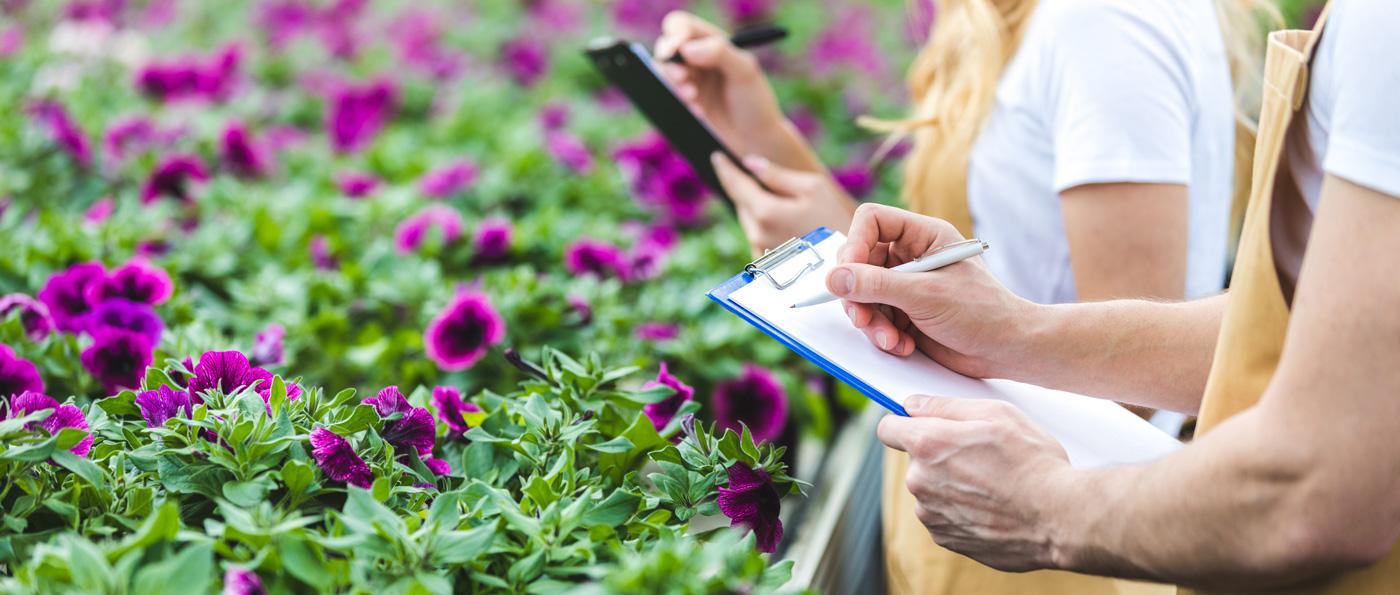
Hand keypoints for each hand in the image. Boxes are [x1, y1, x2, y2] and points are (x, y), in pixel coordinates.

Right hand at [655, 12, 816, 170]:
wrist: (756, 144)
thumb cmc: (756, 105)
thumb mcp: (745, 73)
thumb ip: (720, 53)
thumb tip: (686, 48)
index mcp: (712, 44)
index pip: (682, 26)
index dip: (675, 34)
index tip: (677, 49)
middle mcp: (696, 61)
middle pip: (666, 49)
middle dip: (670, 63)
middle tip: (682, 78)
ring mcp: (687, 83)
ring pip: (662, 74)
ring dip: (672, 85)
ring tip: (692, 97)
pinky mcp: (681, 105)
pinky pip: (666, 98)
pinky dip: (676, 103)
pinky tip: (697, 112)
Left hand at [712, 153, 856, 254]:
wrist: (848, 261)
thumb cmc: (835, 221)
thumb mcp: (812, 189)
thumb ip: (777, 175)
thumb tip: (750, 163)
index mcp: (766, 212)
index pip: (736, 185)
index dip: (725, 169)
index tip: (716, 157)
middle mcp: (756, 235)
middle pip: (742, 204)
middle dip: (745, 189)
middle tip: (752, 177)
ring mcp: (760, 253)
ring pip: (749, 222)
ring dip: (756, 209)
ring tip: (776, 202)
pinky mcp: (766, 267)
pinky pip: (758, 238)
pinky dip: (764, 227)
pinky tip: (782, 224)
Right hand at [830, 203, 1038, 378]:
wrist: (1008, 350)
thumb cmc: (983, 313)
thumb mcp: (925, 295)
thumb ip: (876, 285)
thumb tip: (834, 279)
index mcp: (924, 236)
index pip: (872, 222)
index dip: (854, 245)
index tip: (847, 276)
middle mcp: (912, 256)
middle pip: (860, 262)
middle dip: (859, 295)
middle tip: (862, 319)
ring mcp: (907, 285)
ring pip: (863, 295)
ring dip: (871, 322)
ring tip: (890, 340)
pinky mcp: (905, 313)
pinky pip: (875, 319)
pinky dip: (882, 335)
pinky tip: (903, 346)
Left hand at [878, 395, 1073, 571]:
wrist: (1060, 518)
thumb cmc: (1034, 463)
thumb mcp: (996, 414)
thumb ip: (946, 406)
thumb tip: (914, 404)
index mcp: (927, 445)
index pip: (887, 428)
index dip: (904, 424)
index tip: (920, 425)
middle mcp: (920, 482)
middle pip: (916, 461)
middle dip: (940, 455)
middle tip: (981, 454)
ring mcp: (932, 514)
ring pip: (932, 490)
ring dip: (952, 485)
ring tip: (993, 483)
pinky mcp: (947, 538)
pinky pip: (945, 516)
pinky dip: (963, 510)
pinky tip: (993, 505)